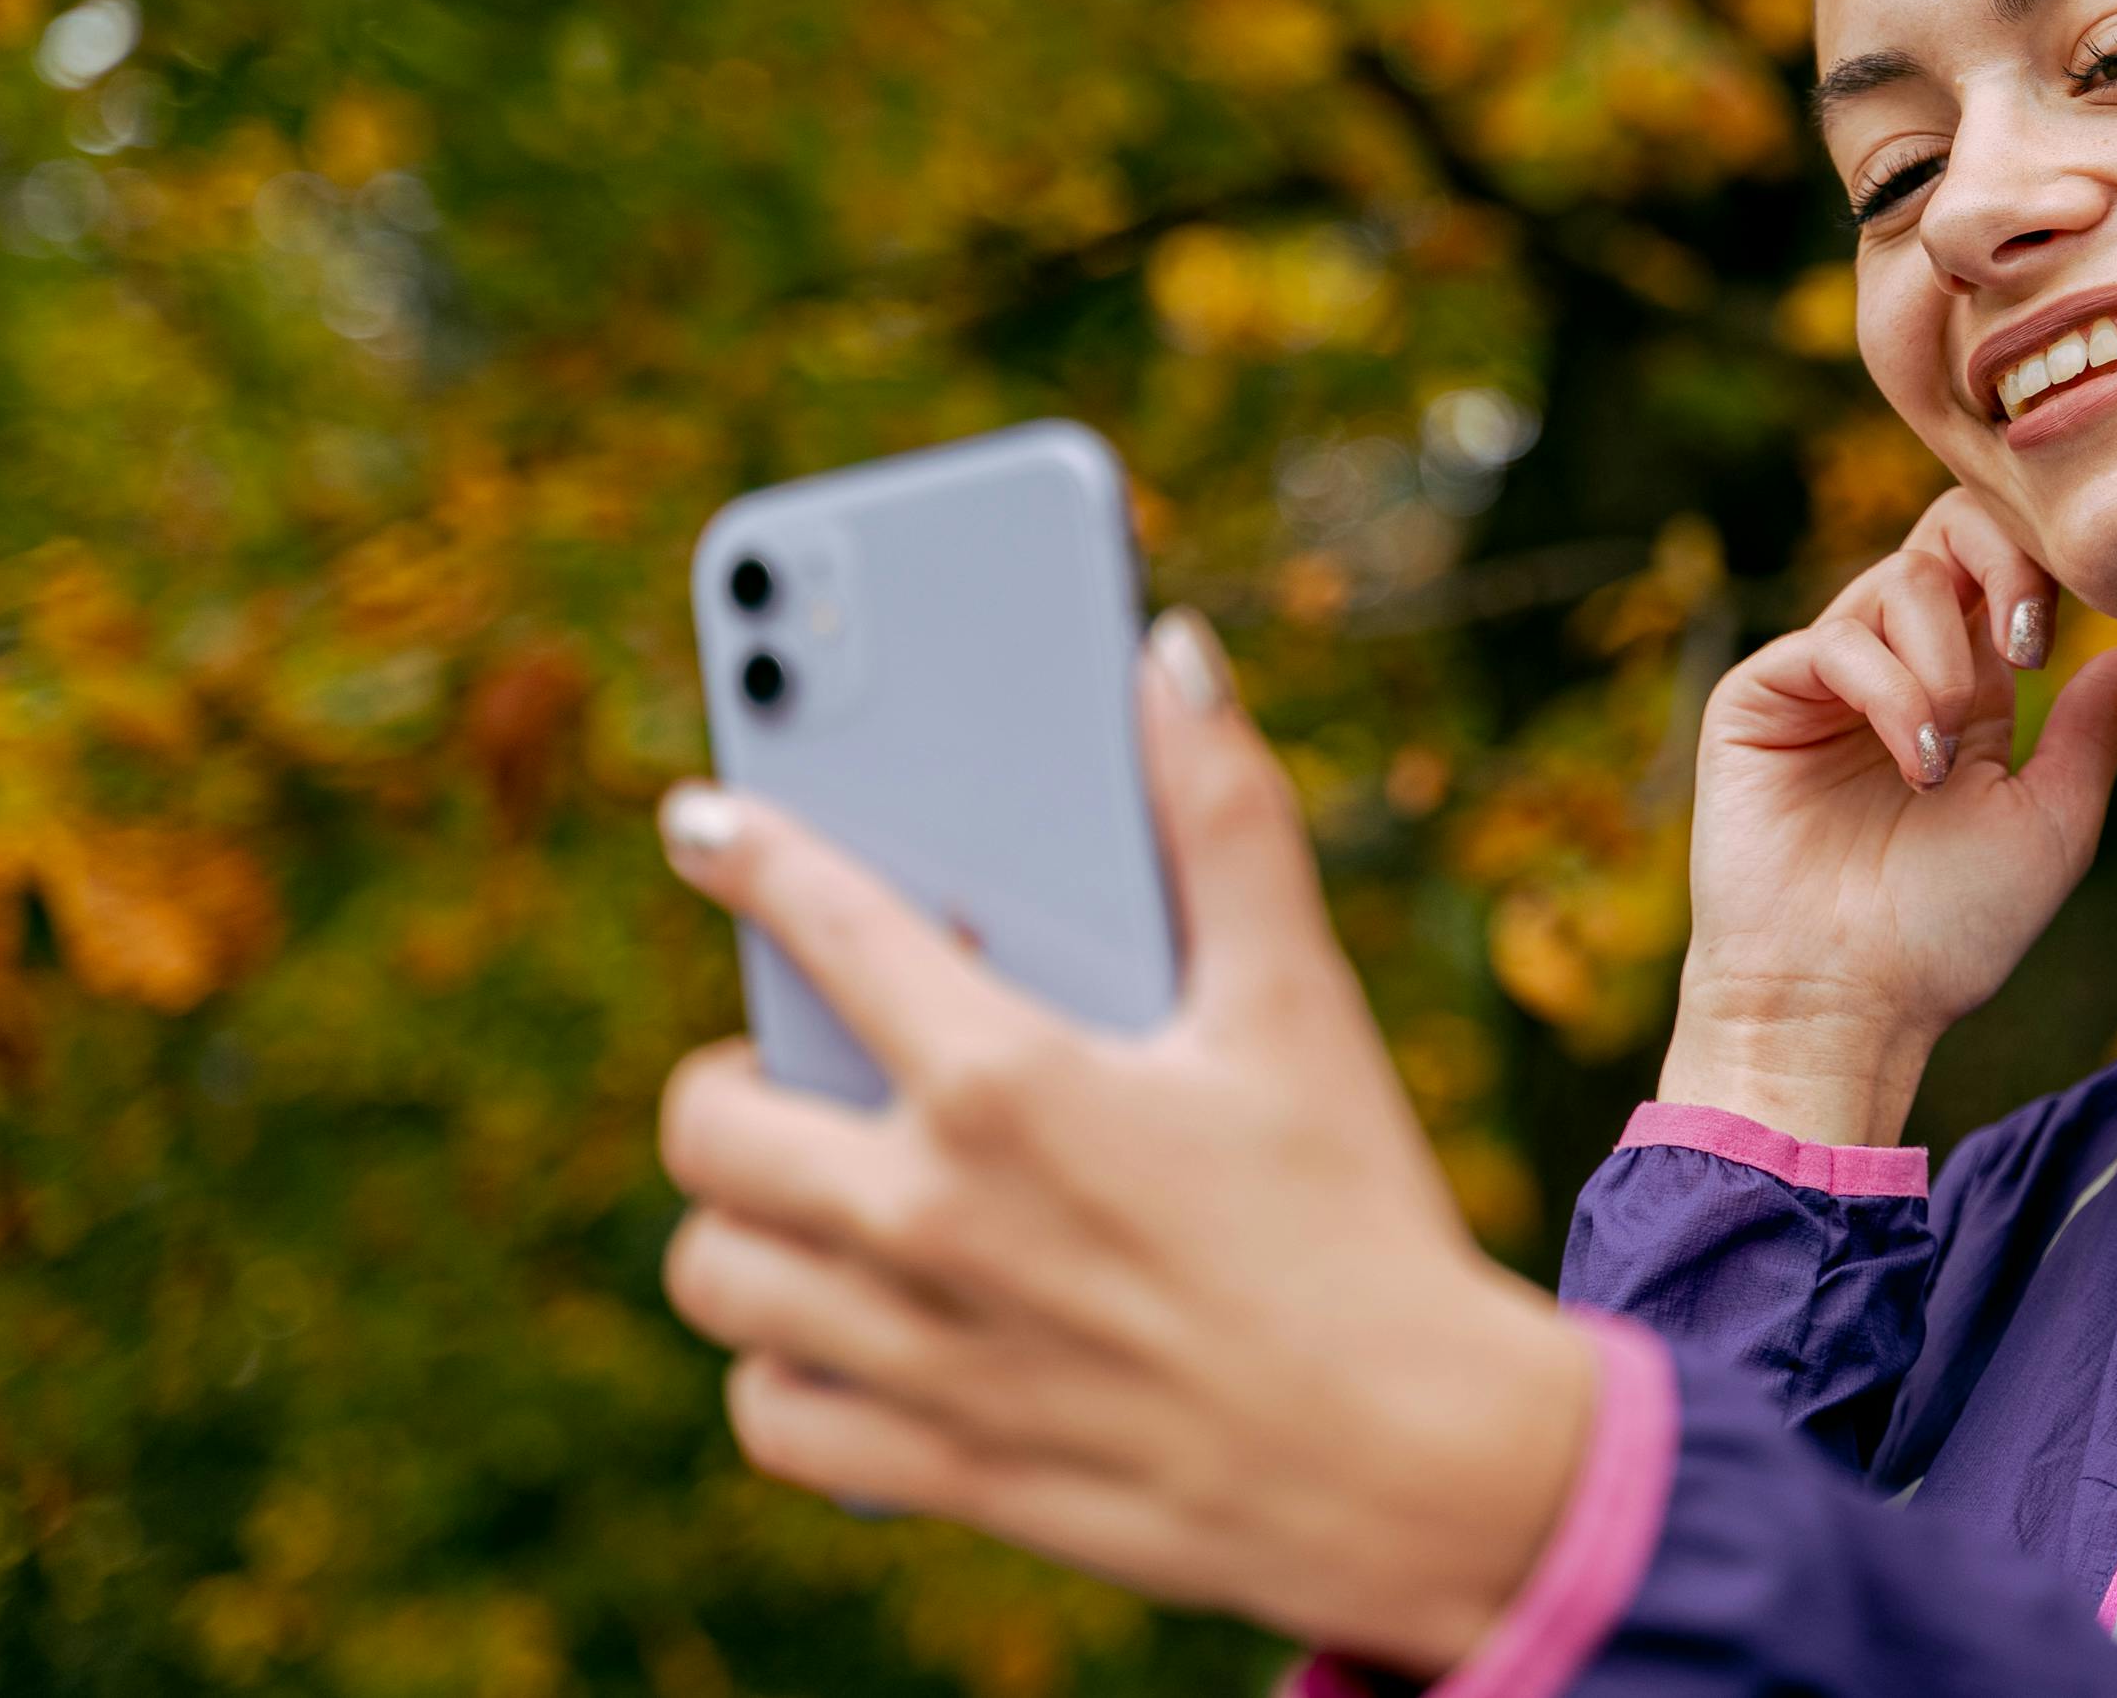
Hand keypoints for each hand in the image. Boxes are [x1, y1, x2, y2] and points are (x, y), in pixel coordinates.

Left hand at [654, 611, 1595, 1673]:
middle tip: (790, 1060)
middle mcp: (930, 1218)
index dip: (749, 850)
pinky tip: (848, 1324)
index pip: (823, 925)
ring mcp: (917, 1353)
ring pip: (716, 1271)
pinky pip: (769, 1412)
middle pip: (711, 1122)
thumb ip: (1224, 816)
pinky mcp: (932, 1464)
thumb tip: (1171, 652)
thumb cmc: (1359, 1216)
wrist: (1412, 1464)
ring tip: (813, 1187)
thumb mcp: (1297, 1003)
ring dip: (744, 1220)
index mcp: (1008, 1083)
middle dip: (732, 1069)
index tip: (704, 823)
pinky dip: (783, 1367)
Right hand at [1667, 491, 2116, 1146]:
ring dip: (1944, 663)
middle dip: (2001, 565)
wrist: (1847, 1006)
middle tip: (2028, 650)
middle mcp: (1894, 661)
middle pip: (1946, 528)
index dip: (2041, 563)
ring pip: (1899, 581)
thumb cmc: (1948, 934)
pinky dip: (1891, 692)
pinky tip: (1912, 764)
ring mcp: (1823, 675)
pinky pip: (1835, 641)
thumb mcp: (2051, 823)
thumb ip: (2096, 729)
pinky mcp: (1760, 696)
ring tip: (1943, 760)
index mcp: (1967, 682)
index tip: (2057, 643)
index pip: (1999, 559)